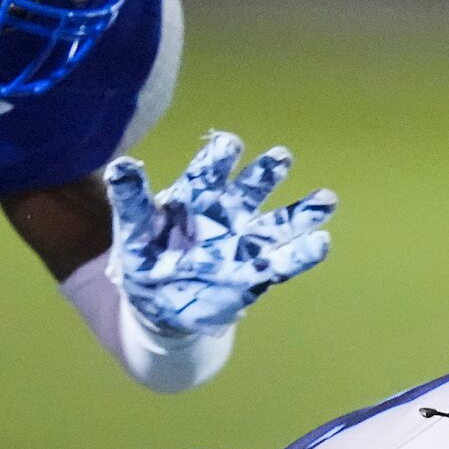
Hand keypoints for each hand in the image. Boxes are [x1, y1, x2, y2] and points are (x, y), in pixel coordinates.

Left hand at [105, 130, 336, 335]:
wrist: (157, 303)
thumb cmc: (144, 258)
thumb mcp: (132, 229)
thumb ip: (131, 199)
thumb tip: (121, 165)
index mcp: (194, 197)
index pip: (208, 173)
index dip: (219, 158)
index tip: (231, 144)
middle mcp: (225, 214)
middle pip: (249, 190)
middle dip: (265, 175)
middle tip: (282, 157)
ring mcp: (242, 244)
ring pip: (275, 223)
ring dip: (300, 212)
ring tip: (326, 199)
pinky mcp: (252, 274)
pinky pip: (280, 264)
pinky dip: (301, 255)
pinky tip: (322, 242)